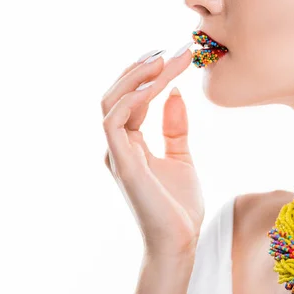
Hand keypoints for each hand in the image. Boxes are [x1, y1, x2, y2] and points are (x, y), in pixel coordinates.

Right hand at [101, 47, 203, 255]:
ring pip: (111, 102)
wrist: (180, 242)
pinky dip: (132, 98)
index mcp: (129, 144)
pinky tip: (156, 84)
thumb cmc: (178, 206)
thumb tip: (175, 93)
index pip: (133, 99)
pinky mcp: (122, 164)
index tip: (179, 56)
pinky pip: (115, 121)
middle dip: (143, 68)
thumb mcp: (181, 157)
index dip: (152, 75)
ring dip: (137, 77)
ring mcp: (116, 154)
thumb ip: (174, 127)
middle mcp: (117, 146)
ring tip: (164, 59)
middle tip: (172, 51)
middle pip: (117, 94)